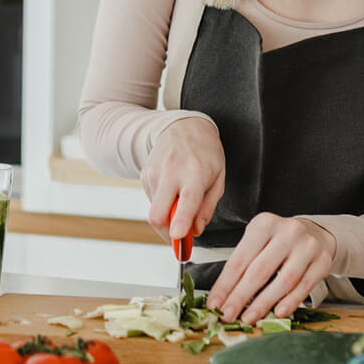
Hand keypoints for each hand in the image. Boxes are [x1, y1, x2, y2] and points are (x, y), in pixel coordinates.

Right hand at [140, 116, 224, 243]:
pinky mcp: (144, 175)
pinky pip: (151, 201)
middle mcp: (172, 172)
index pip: (187, 201)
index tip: (177, 236)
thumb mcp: (218, 179)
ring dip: (166, 217)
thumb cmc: (205, 154)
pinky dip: (161, 205)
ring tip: (180, 203)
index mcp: (196, 172)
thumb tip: (195, 231)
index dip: (181, 221)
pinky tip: (171, 192)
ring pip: (153, 210)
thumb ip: (207, 207)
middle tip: (179, 237)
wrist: (184, 127)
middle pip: (157, 213)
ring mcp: (154, 173)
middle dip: (165, 233)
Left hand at [206, 214, 336, 322]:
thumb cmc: (278, 242)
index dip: (225, 285)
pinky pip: (304, 286)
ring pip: (283, 280)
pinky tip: (277, 313)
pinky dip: (290, 302)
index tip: (214, 304)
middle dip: (240, 297)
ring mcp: (308, 246)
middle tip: (227, 314)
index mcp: (264, 224)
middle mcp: (287, 231)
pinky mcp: (323, 261)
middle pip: (259, 270)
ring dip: (263, 303)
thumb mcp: (257, 242)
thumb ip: (241, 266)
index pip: (239, 260)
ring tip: (248, 318)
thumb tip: (221, 298)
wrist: (314, 234)